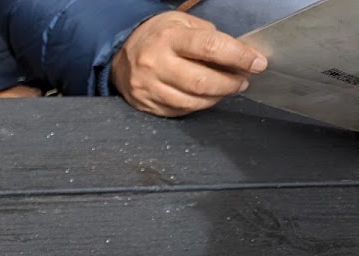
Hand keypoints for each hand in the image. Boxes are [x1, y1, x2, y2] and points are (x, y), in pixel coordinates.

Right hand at [111, 11, 266, 116]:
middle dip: (230, 83)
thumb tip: (239, 57)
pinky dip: (198, 105)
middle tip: (242, 81)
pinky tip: (204, 97)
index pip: (210, 47)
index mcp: (169, 38)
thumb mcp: (183, 24)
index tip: (257, 63)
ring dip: (216, 97)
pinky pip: (179, 111)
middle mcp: (156, 64)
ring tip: (226, 89)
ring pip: (192, 101)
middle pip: (202, 81)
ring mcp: (149, 88)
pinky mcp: (146, 105)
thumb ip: (209, 38)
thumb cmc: (158, 37)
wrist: (120, 55)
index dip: (238, 57)